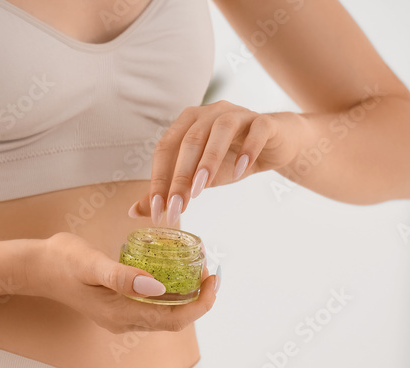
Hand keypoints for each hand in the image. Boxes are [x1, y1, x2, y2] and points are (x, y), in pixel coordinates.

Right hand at [32, 232, 219, 333]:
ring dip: (187, 298)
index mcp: (121, 314)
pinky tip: (174, 274)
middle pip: (175, 320)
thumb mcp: (91, 264)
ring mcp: (121, 318)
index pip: (175, 319)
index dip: (201, 303)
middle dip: (199, 300)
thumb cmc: (63, 261)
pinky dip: (171, 294)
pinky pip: (153, 308)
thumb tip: (159, 286)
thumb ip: (123, 276)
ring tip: (198, 271)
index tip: (213, 278)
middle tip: (210, 271)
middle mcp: (124, 322)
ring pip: (166, 316)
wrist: (39, 268)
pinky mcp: (119, 309)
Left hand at [127, 102, 304, 224]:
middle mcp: (210, 112)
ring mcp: (238, 114)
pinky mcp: (264, 122)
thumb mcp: (197, 179)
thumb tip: (134, 212)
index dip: (158, 179)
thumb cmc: (231, 160)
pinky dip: (248, 148)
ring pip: (220, 130)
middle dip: (180, 176)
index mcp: (188, 123)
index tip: (156, 210)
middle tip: (176, 207)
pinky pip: (256, 130)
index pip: (166, 149)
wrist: (275, 147)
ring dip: (208, 160)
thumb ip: (169, 191)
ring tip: (201, 189)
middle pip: (190, 140)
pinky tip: (241, 170)